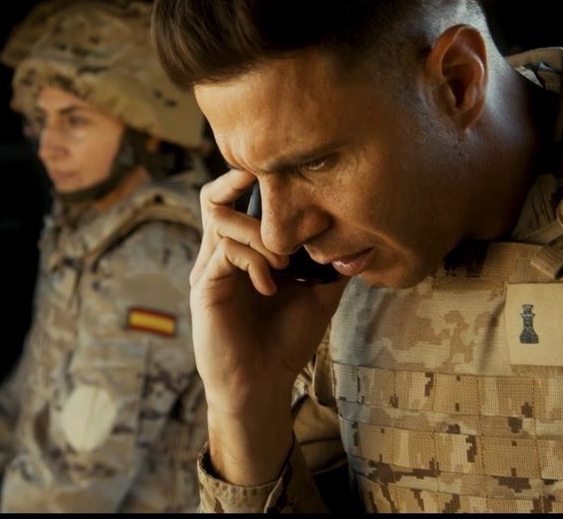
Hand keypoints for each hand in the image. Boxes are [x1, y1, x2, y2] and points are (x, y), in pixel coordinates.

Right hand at [190, 169, 349, 483]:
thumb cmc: (285, 342)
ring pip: (220, 220)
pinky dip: (254, 261)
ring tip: (285, 262)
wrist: (262, 387)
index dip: (252, 181)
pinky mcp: (205, 289)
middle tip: (273, 188)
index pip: (235, 200)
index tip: (286, 175)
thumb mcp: (317, 294)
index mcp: (241, 251)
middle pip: (213, 197)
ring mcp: (209, 270)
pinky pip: (224, 254)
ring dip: (258, 232)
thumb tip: (357, 234)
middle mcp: (218, 254)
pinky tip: (272, 284)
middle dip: (239, 184)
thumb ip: (329, 263)